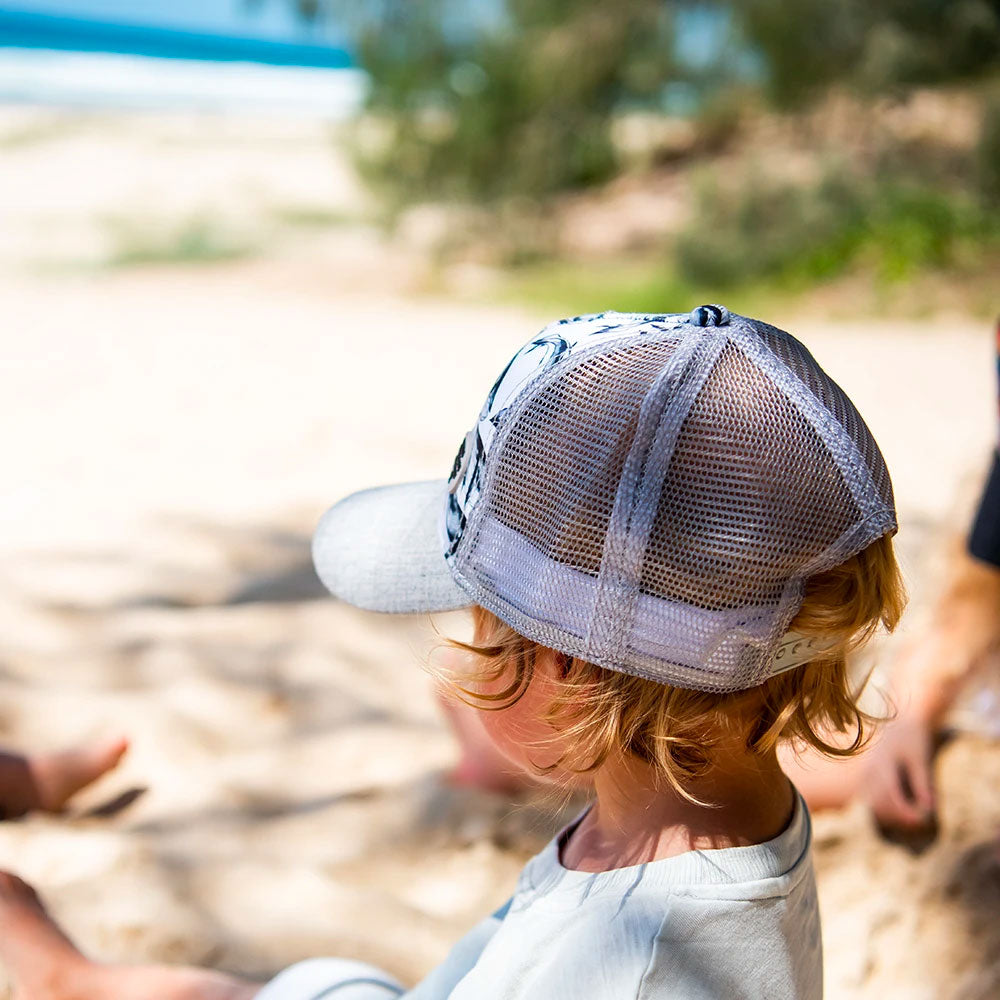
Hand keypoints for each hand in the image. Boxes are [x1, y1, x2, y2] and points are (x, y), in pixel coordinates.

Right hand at [861, 706, 935, 829]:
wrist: (900, 719)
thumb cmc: (912, 736)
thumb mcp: (920, 758)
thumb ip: (922, 783)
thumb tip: (929, 807)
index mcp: (882, 765)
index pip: (890, 797)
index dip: (906, 813)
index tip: (922, 819)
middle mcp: (869, 770)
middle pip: (878, 804)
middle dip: (898, 816)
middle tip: (919, 819)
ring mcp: (864, 772)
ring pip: (871, 802)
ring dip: (889, 813)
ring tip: (911, 813)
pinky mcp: (865, 774)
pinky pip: (869, 796)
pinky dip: (883, 806)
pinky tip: (900, 806)